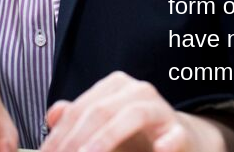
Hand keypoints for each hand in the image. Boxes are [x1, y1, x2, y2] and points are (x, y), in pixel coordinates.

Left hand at [40, 71, 224, 151]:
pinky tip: (158, 150)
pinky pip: (174, 135)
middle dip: (76, 140)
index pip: (79, 109)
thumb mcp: (103, 127)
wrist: (180, 139)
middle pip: (99, 111)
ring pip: (131, 115)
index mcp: (115, 87)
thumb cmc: (137, 136)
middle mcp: (137, 91)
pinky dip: (167, 142)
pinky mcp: (181, 131)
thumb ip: (78, 120)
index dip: (59, 135)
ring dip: (106, 138)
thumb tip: (52, 116)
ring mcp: (161, 109)